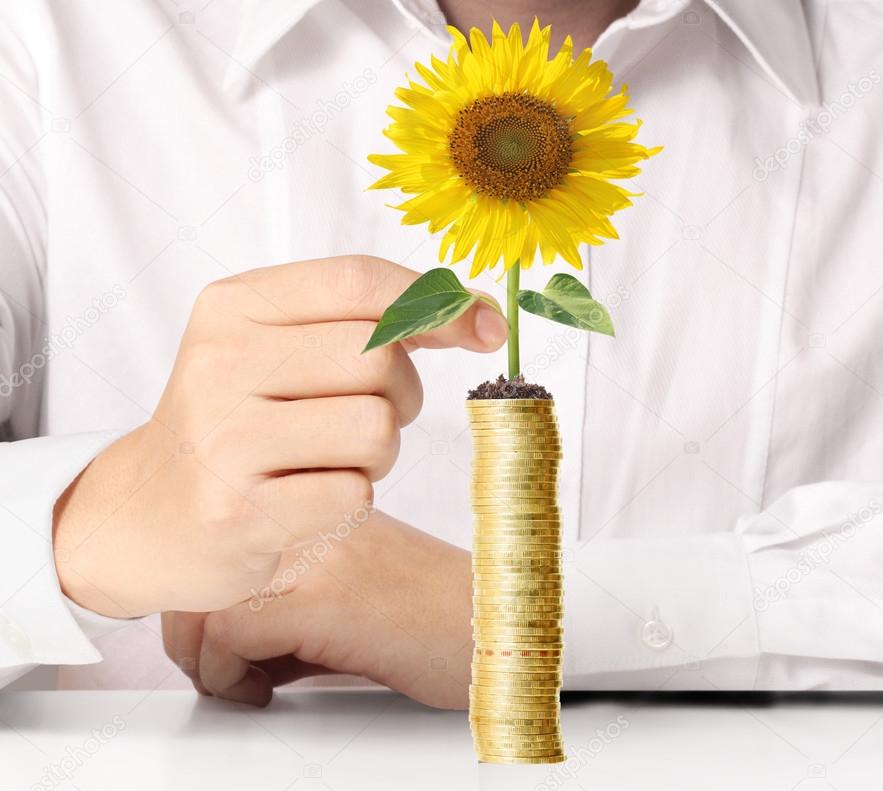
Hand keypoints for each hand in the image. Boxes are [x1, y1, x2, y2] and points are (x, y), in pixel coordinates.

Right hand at [53, 256, 504, 616]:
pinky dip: (349, 500)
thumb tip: (477, 312)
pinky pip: (354, 496)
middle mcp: (222, 362)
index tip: (484, 326)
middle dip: (400, 394)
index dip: (438, 303)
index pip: (359, 282)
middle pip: (380, 359)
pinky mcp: (238, 511)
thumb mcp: (279, 346)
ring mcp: (225, 439)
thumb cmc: (237, 421)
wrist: (147, 512)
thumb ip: (368, 321)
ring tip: (328, 459)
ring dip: (375, 454)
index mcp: (235, 306)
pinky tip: (304, 499)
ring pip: (376, 429)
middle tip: (361, 415)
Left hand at [162, 510, 472, 708]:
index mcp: (325, 512)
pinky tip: (259, 692)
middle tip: (210, 668)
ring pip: (205, 594)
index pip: (227, 532)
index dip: (202, 589)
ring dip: (201, 655)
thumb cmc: (446, 618)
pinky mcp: (324, 599)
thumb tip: (237, 649)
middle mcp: (316, 522)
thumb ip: (298, 606)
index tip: (208, 636)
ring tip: (234, 682)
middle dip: (189, 629)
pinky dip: (225, 676)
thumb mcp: (358, 596)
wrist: (506, 627)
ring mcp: (318, 556)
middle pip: (205, 561)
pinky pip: (230, 632)